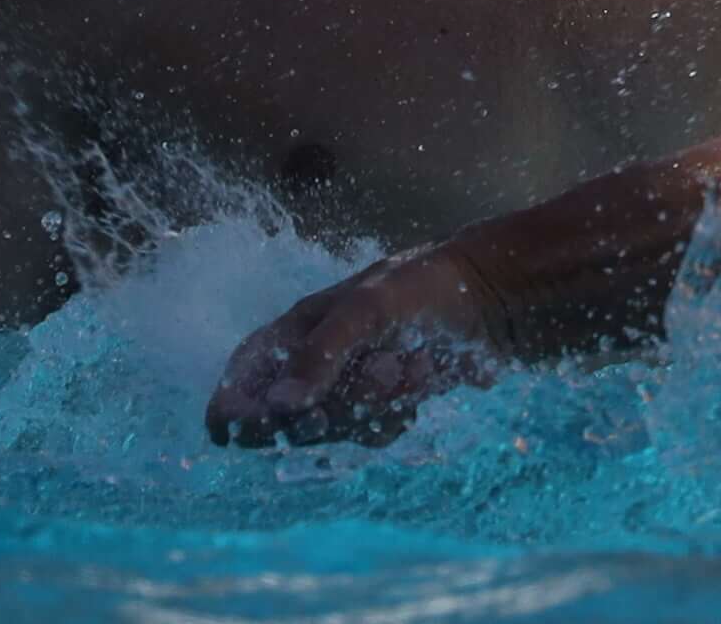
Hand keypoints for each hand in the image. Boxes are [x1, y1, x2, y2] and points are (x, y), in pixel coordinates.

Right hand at [205, 249, 505, 446]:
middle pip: (288, 414)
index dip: (231, 402)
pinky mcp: (386, 403)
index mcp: (302, 325)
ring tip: (408, 363)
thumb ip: (321, 355)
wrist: (493, 300)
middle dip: (327, 407)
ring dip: (373, 404)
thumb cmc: (425, 287)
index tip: (226, 433)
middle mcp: (320, 357)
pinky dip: (395, 415)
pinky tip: (421, 379)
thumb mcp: (369, 310)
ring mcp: (352, 383)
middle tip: (374, 376)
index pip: (247, 369)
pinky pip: (371, 433)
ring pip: (334, 428)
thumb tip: (275, 407)